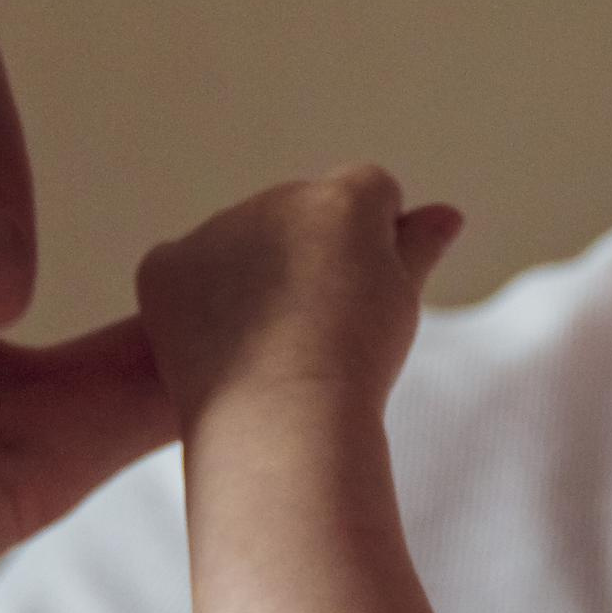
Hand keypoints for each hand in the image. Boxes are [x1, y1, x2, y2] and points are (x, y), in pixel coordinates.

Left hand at [134, 165, 461, 426]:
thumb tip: (445, 214)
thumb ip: (417, 247)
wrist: (280, 420)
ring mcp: (217, 229)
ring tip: (272, 350)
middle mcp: (279, 198)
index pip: (371, 193)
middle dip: (310, 258)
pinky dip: (196, 304)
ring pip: (242, 244)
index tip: (366, 298)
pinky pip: (185, 272)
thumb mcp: (399, 301)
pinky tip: (218, 348)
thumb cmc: (356, 366)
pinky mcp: (166, 264)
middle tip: (319, 332)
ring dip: (254, 279)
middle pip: (302, 216)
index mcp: (346, 198)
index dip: (376, 245)